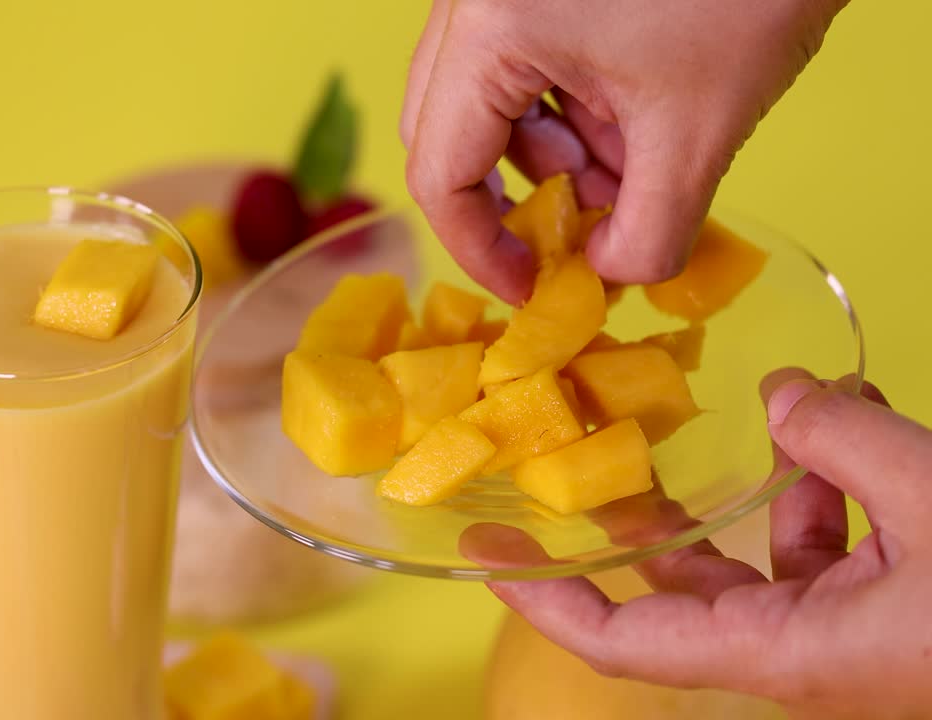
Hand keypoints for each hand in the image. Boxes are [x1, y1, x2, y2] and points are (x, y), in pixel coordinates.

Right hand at [400, 0, 847, 303]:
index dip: (480, 249)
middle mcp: (475, 2)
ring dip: (549, 157)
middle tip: (577, 235)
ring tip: (630, 171)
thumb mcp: (699, 129)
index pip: (439, 172)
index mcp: (492, 30)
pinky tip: (631, 124)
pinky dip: (567, 111)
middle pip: (447, 133)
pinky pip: (520, 65)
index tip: (534, 288)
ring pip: (485, 101)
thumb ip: (649, 230)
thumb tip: (611, 275)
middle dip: (514, 197)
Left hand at [468, 371, 931, 718]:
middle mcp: (802, 651)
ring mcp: (846, 630)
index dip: (545, 598)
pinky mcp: (889, 602)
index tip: (487, 552)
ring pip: (754, 557)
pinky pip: (826, 542)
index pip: (627, 640)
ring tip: (738, 417)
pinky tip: (841, 428)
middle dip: (632, 517)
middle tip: (577, 452)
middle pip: (677, 590)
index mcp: (789, 653)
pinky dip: (822, 486)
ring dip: (743, 488)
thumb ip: (843, 440)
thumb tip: (782, 397)